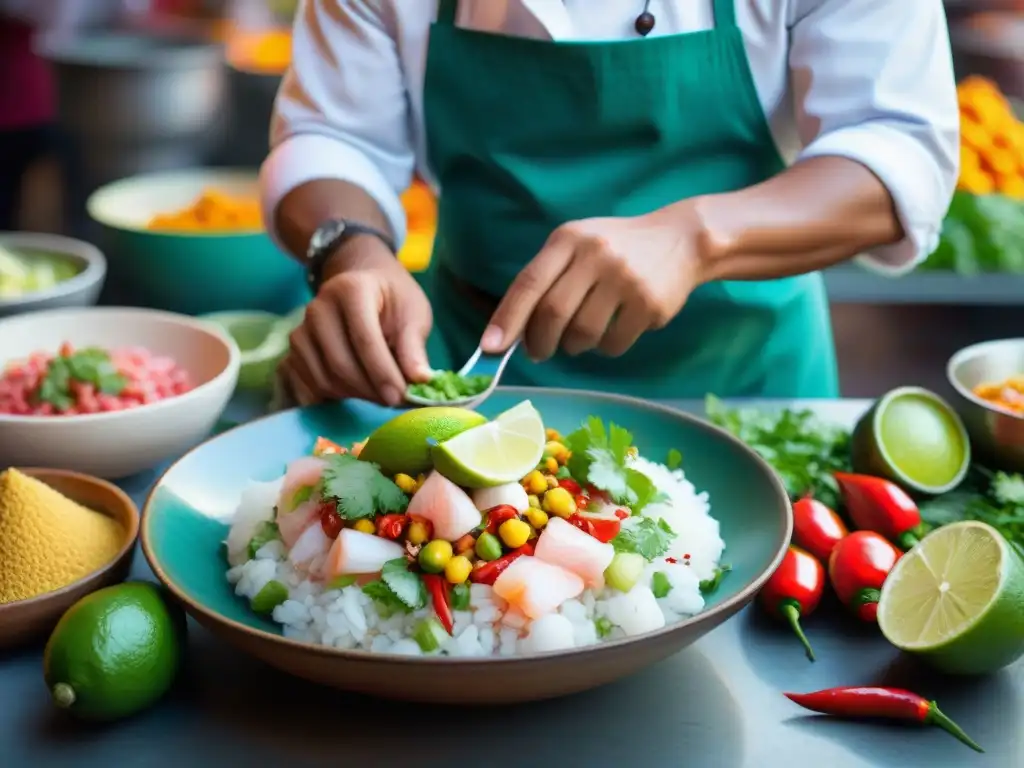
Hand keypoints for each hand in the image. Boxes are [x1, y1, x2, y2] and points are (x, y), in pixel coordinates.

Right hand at [280, 238, 432, 406]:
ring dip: (353, 397)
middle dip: (369, 390)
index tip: (400, 397)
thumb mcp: (413, 314)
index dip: (382, 373)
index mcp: (351, 290)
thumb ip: (413, 346)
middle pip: (340, 363)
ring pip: (324, 379)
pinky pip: (308, 386)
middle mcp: (318, 308)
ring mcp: (301, 330)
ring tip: (378, 395)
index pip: (364, 339)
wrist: (363, 284)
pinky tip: (355, 397)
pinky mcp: (294, 351)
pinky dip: (332, 399)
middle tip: (393, 401)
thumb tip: (420, 381)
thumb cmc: (392, 299)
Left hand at [481, 206, 707, 360]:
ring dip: (573, 346)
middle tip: (538, 352)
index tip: (490, 348)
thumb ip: (546, 279)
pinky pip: (612, 344)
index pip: (529, 283)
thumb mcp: (578, 246)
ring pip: (582, 334)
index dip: (507, 319)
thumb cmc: (616, 248)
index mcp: (569, 239)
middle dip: (539, 342)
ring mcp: (625, 279)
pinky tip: (611, 332)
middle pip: (553, 314)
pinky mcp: (650, 305)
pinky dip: (604, 348)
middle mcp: (596, 255)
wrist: (682, 240)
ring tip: (579, 337)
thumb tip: (508, 332)